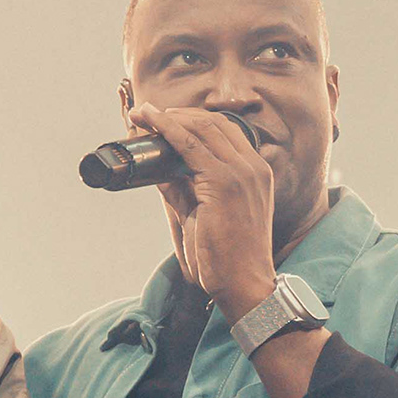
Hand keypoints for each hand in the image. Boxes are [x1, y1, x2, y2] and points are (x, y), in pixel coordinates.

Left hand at [134, 105, 279, 315]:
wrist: (244, 283)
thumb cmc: (226, 257)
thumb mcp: (203, 215)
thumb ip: (184, 190)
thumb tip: (159, 172)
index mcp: (256, 172)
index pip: (225, 131)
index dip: (193, 120)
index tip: (165, 118)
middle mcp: (253, 167)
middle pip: (213, 123)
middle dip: (176, 114)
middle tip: (146, 113)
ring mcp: (242, 172)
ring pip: (201, 129)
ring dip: (167, 118)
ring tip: (142, 115)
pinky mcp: (225, 182)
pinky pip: (190, 146)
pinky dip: (168, 132)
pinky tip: (151, 127)